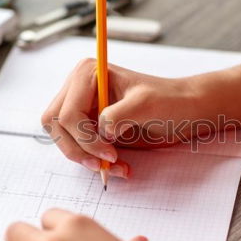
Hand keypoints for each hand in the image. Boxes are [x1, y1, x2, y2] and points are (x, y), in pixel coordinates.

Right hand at [41, 59, 211, 179]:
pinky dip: (95, 161)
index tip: (110, 153)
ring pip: (64, 140)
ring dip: (87, 159)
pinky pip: (79, 148)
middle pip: (56, 126)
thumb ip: (118, 115)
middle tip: (104, 164)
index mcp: (87, 74)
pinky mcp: (89, 126)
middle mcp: (78, 89)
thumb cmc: (169, 100)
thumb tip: (101, 131)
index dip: (84, 138)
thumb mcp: (146, 104)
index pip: (66, 113)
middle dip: (79, 149)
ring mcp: (82, 108)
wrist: (184, 110)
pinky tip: (119, 166)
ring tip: (117, 167)